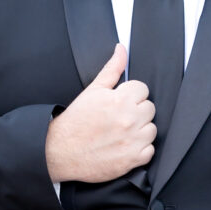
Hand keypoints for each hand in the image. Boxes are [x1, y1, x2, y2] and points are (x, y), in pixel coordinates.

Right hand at [45, 44, 155, 182]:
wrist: (59, 151)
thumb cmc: (75, 121)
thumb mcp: (93, 90)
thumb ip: (112, 68)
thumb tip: (122, 49)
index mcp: (120, 99)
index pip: (143, 89)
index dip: (130, 95)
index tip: (119, 103)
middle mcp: (129, 119)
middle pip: (149, 108)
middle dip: (136, 112)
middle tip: (117, 118)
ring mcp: (132, 141)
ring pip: (151, 129)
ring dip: (139, 131)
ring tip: (120, 133)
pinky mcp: (132, 159)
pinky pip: (149, 151)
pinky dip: (139, 150)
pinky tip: (123, 146)